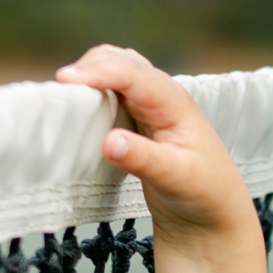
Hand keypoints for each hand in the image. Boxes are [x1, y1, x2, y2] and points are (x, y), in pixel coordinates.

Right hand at [57, 45, 256, 249]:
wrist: (213, 211)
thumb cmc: (204, 192)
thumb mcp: (177, 179)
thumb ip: (143, 160)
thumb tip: (109, 142)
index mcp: (175, 102)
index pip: (133, 74)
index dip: (98, 72)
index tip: (65, 79)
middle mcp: (162, 96)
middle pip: (118, 61)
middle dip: (87, 68)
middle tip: (59, 93)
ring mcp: (149, 105)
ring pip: (111, 73)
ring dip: (88, 78)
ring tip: (65, 100)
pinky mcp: (137, 120)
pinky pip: (109, 95)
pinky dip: (91, 95)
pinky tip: (79, 114)